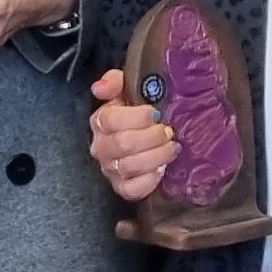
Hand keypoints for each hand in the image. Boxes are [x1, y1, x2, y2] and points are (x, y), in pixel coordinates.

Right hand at [88, 69, 174, 203]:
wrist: (144, 133)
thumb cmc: (137, 111)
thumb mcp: (128, 89)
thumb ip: (114, 81)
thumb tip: (100, 87)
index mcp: (100, 121)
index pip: (111, 120)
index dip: (136, 117)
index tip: (155, 113)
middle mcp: (102, 146)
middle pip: (123, 144)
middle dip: (152, 137)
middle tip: (168, 131)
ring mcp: (110, 169)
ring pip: (130, 166)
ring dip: (156, 156)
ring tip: (172, 147)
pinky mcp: (122, 187)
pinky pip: (132, 190)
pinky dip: (149, 181)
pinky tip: (162, 170)